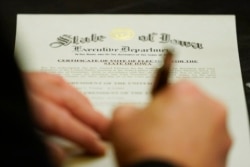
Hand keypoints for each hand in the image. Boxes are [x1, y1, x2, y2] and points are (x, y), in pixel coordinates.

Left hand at [23, 72, 109, 157]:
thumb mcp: (16, 138)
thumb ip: (41, 144)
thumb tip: (60, 154)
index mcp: (29, 105)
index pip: (62, 121)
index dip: (83, 135)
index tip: (98, 146)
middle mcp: (31, 88)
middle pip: (70, 101)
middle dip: (92, 116)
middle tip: (109, 129)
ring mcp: (29, 81)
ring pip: (64, 87)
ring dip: (83, 102)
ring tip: (95, 115)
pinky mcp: (27, 78)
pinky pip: (54, 80)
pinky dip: (69, 89)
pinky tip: (74, 96)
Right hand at [109, 80, 231, 166]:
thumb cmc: (147, 150)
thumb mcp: (121, 120)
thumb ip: (126, 107)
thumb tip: (129, 112)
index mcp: (186, 91)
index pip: (170, 88)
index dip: (158, 101)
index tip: (154, 110)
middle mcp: (209, 108)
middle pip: (187, 105)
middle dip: (174, 114)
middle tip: (158, 131)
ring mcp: (219, 132)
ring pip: (199, 124)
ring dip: (186, 130)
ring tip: (167, 145)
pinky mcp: (223, 153)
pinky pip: (206, 144)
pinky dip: (194, 147)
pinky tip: (177, 154)